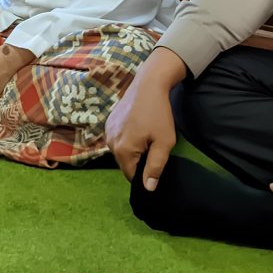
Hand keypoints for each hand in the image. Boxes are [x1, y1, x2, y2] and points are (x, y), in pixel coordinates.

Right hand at [105, 48, 185, 189]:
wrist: (148, 84)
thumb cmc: (159, 114)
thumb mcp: (164, 142)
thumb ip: (155, 167)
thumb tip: (148, 189)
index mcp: (122, 150)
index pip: (132, 176)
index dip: (145, 173)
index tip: (155, 161)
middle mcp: (110, 143)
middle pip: (125, 164)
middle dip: (138, 160)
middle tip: (153, 145)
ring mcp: (108, 132)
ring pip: (121, 152)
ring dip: (132, 149)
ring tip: (146, 135)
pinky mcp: (108, 122)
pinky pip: (118, 140)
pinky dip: (127, 138)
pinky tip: (138, 127)